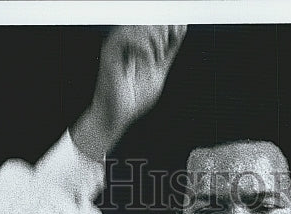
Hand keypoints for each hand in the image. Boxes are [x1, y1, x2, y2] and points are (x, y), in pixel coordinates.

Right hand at [79, 25, 185, 154]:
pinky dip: (143, 45)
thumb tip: (181, 29)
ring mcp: (117, 46)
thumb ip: (169, 52)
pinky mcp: (110, 53)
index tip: (180, 29)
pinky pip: (125, 36)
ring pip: (137, 25)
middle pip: (146, 19)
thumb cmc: (134, 98)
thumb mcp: (159, 72)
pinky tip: (149, 58)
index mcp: (137, 43)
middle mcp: (126, 41)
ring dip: (154, 38)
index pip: (153, 23)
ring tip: (158, 57)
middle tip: (167, 48)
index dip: (168, 23)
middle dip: (162, 29)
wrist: (117, 116)